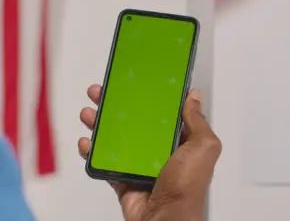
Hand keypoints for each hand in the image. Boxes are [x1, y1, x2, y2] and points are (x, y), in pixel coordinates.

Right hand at [78, 85, 221, 220]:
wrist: (165, 219)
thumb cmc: (187, 187)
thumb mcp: (203, 147)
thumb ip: (197, 121)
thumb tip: (194, 96)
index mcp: (180, 141)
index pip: (162, 112)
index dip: (148, 96)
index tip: (134, 82)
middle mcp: (160, 150)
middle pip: (134, 121)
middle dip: (117, 106)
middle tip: (102, 93)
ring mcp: (140, 164)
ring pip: (116, 138)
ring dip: (101, 124)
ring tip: (90, 112)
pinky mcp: (124, 178)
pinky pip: (105, 162)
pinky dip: (93, 151)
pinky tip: (87, 141)